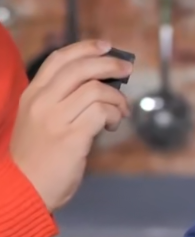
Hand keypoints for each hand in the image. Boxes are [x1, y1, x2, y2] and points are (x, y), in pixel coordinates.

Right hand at [10, 39, 131, 211]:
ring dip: (117, 98)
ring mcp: (55, 119)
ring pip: (96, 89)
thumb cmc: (39, 158)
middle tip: (127, 70)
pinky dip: (115, 115)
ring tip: (120, 112)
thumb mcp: (40, 121)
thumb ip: (63, 101)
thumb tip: (102, 84)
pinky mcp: (71, 137)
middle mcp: (41, 102)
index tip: (107, 46)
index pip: (59, 59)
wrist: (25, 189)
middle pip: (81, 69)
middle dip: (110, 64)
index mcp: (32, 95)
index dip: (85, 48)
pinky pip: (102, 112)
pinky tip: (112, 125)